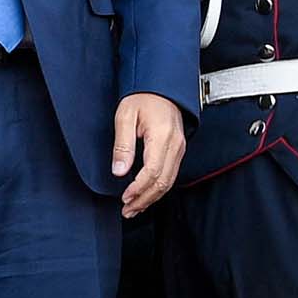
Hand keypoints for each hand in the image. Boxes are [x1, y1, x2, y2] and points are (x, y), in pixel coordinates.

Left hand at [113, 92, 185, 217]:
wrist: (160, 88)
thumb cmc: (142, 98)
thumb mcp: (125, 116)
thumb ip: (122, 145)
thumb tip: (119, 170)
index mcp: (162, 137)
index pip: (153, 172)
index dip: (139, 188)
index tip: (125, 197)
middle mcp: (175, 146)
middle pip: (163, 182)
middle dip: (145, 199)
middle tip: (128, 209)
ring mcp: (179, 150)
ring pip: (169, 182)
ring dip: (151, 198)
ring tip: (134, 208)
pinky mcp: (177, 151)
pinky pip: (170, 175)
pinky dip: (158, 189)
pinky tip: (146, 195)